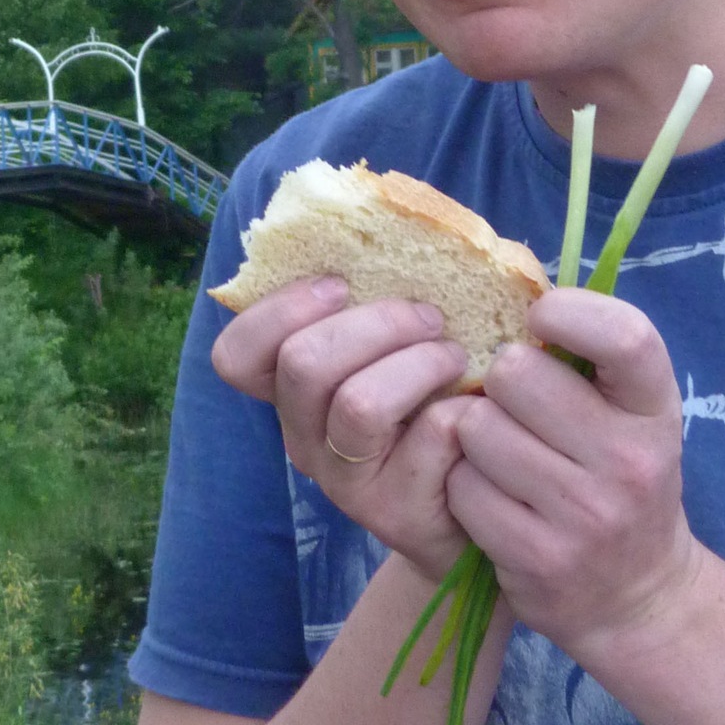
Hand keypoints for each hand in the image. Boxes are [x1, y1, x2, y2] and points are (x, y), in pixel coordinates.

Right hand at [212, 278, 472, 582]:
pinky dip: (465, 409)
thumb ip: (386, 298)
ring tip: (457, 359)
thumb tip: (407, 213)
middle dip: (377, 322)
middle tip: (429, 318)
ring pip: (358, 404)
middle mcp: (305, 440)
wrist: (489, 502)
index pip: (236, 356)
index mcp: (295, 393)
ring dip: (421, 362)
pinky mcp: (398, 512)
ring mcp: (347, 482)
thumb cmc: (443, 398)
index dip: (279, 309)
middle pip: (303, 363)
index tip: (339, 283)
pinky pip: (430, 437)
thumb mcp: (402, 348)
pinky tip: (482, 411)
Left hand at [447, 287, 701, 662]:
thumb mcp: (632, 414)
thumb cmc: (622, 477)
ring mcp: (584, 514)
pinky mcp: (538, 557)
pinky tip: (491, 496)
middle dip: (499, 380)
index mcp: (655, 410)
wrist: (638, 594)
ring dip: (474, 435)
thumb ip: (590, 357)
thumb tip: (514, 280)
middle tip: (513, 404)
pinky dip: (463, 486)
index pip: (626, 336)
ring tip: (501, 454)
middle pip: (516, 373)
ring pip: (476, 429)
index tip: (541, 315)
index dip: (573, 311)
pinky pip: (461, 487)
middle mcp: (629, 461)